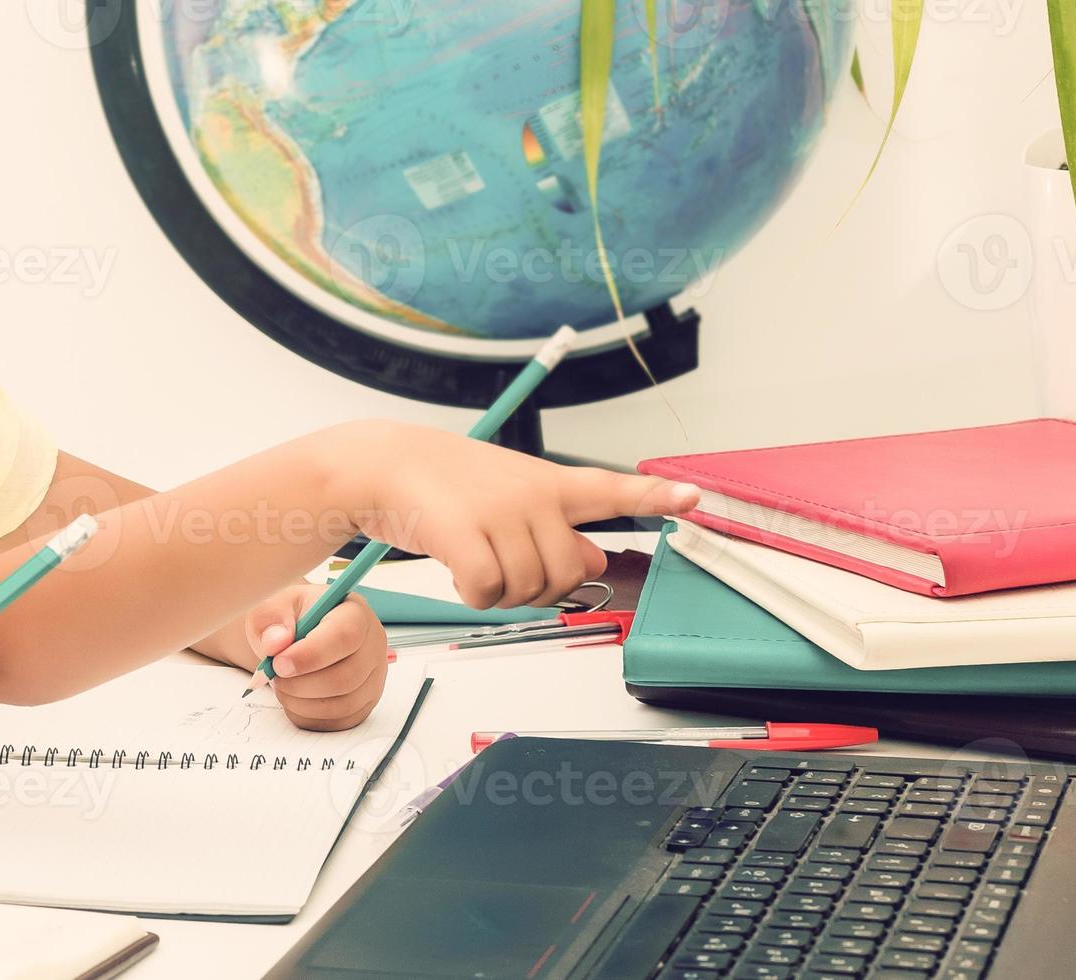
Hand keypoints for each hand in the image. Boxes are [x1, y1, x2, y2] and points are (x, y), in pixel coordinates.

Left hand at [245, 582, 389, 729]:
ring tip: (281, 687)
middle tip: (274, 677)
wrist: (297, 634)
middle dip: (301, 684)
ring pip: (344, 704)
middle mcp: (373, 644)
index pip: (344, 636)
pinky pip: (341, 721)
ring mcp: (374, 676)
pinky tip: (293, 700)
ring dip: (303, 703)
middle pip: (346, 677)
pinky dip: (310, 716)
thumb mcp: (272, 607)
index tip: (279, 664)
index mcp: (354, 612)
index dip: (310, 655)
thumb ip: (270, 620)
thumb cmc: (289, 618)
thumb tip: (276, 643)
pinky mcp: (365, 701)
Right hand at [317, 419, 698, 608]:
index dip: (655, 496)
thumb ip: (556, 529)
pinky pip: (488, 590)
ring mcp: (498, 511)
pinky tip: (458, 574)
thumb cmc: (447, 487)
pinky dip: (473, 595)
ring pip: (527, 587)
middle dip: (539, 587)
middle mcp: (532, 495)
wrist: (382, 464)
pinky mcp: (462, 532)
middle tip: (505, 569)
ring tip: (474, 565)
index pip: (612, 489)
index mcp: (550, 484)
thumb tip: (595, 562)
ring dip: (500, 594)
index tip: (694, 499)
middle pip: (567, 573)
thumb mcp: (510, 498)